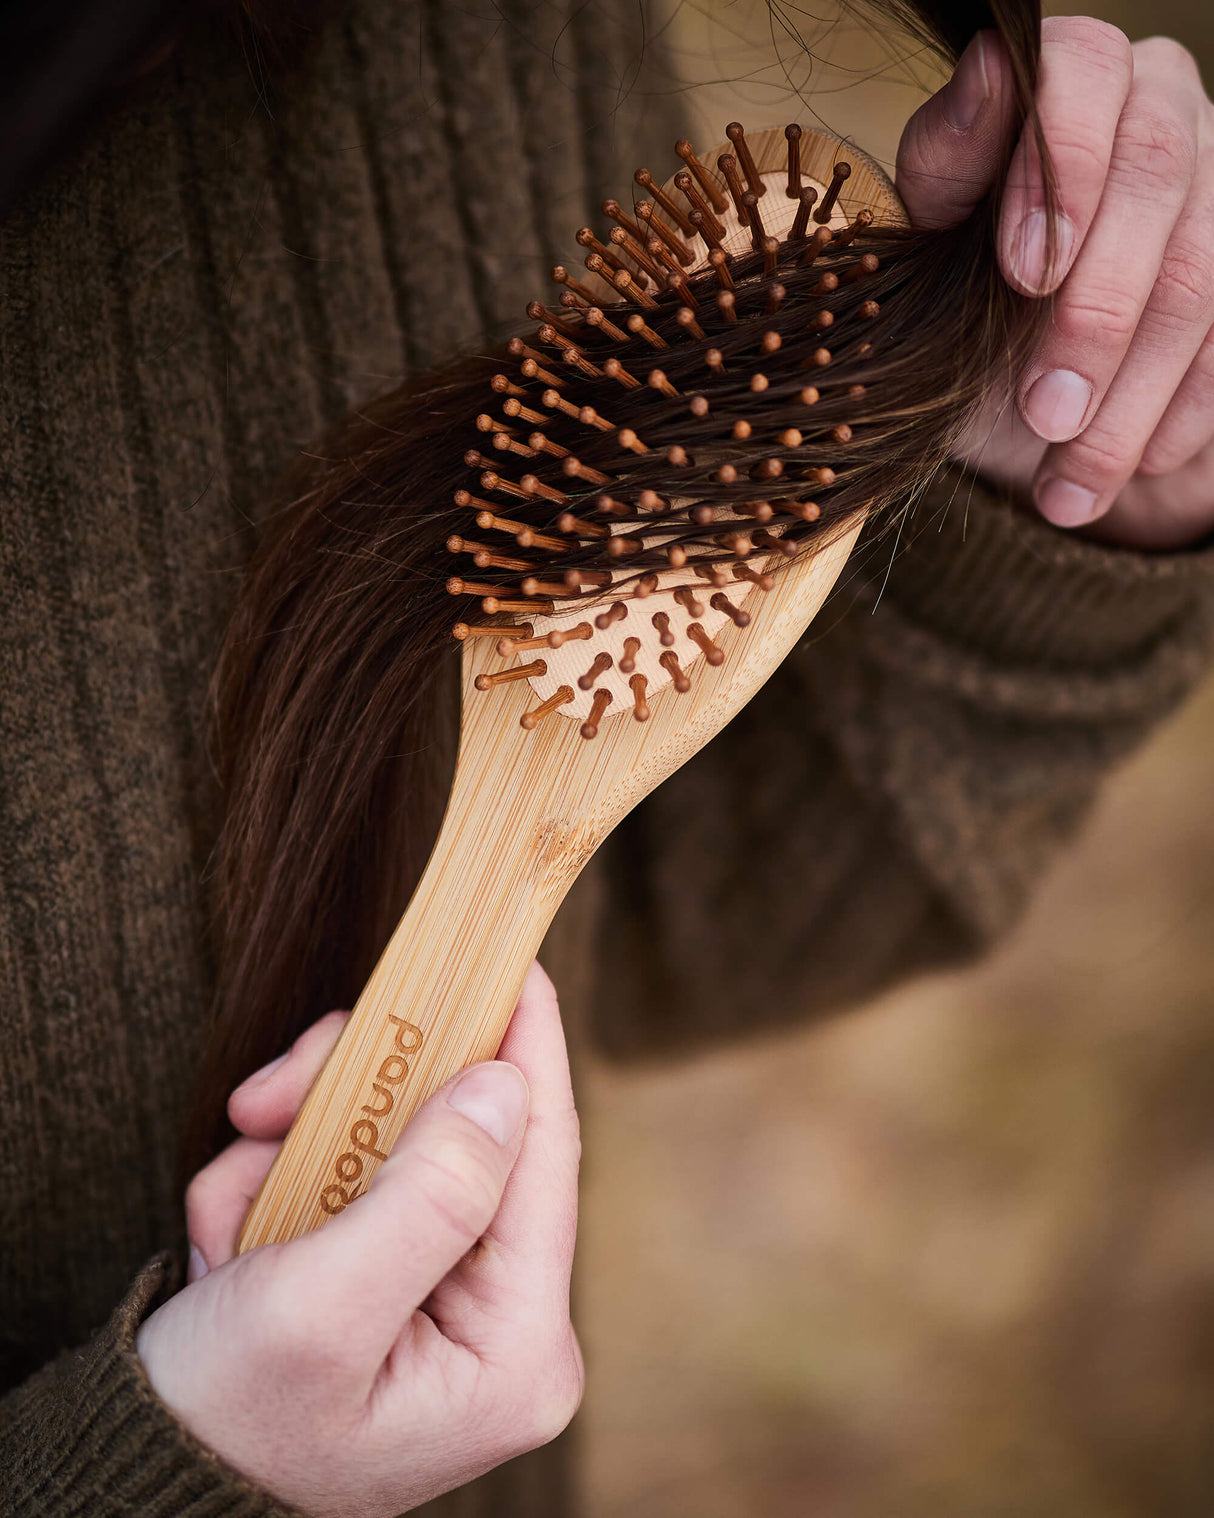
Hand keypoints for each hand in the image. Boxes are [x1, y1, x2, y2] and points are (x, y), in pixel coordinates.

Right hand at [138, 963, 582, 1517]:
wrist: (139, 1479)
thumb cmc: (224, 1423)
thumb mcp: (319, 1308)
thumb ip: (426, 1192)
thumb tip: (504, 1083)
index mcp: (518, 1348)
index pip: (543, 1158)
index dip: (527, 1047)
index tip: (512, 961)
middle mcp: (501, 1323)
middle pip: (457, 1138)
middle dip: (351, 1106)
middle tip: (266, 1101)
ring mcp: (448, 1299)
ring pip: (392, 1144)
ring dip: (294, 1151)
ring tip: (230, 1219)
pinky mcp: (394, 1277)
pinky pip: (350, 1176)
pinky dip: (275, 1185)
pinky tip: (231, 1245)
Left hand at [897, 16, 1213, 548]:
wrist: (1024, 398)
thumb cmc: (963, 306)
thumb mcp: (931, 249)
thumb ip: (951, 167)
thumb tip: (990, 67)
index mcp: (1072, 79)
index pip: (1083, 72)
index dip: (1059, 171)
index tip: (1021, 275)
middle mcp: (1161, 106)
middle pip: (1158, 180)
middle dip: (1097, 314)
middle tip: (1043, 413)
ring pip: (1201, 276)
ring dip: (1131, 398)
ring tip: (1067, 486)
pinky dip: (1179, 418)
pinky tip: (1130, 471)